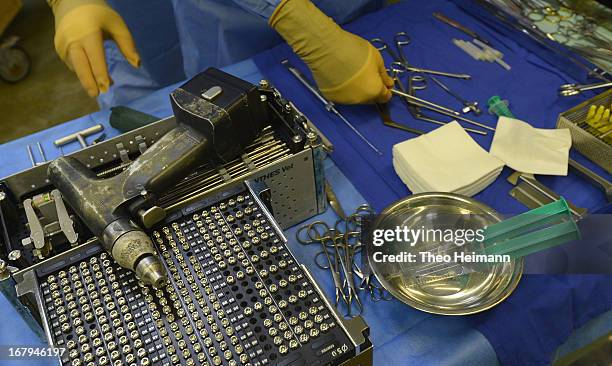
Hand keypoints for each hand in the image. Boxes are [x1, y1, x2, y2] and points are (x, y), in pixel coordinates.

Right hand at [50, 0, 139, 96]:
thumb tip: (137, 64)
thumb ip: (127, 44)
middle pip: (80, 66)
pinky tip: (93, 75)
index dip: (100, 73)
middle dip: (88, 82)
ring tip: (101, 86)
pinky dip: (83, 71)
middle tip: (97, 94)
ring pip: (76, 67)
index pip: (95, 57)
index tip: (106, 86)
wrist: (69, 1)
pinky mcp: (59, 49)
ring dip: (88, 79)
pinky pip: (72, 64)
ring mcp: (63, 45)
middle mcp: (72, 41)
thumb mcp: (116, 24)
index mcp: (88, 34)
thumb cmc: (98, 13)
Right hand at [270, 0, 392, 103]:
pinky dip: (344, 87)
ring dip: (357, 89)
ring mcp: (344, 100)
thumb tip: (388, 83)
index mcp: (374, 91)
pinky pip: (341, 94)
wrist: (327, 50)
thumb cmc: (354, 51)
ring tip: (352, 73)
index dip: (386, 89)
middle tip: (368, 75)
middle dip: (372, 89)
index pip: (385, 97)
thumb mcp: (376, 58)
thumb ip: (383, 74)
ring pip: (355, 97)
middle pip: (370, 99)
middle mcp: (360, 100)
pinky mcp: (331, 96)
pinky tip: (341, 75)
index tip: (384, 82)